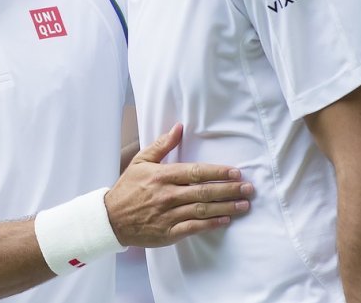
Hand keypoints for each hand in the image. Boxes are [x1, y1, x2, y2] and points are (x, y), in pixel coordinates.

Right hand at [104, 123, 252, 247]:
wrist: (111, 219)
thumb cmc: (128, 188)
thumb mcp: (141, 161)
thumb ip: (162, 145)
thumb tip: (179, 127)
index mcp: (162, 176)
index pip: (196, 172)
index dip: (217, 173)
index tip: (236, 172)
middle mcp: (167, 195)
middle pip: (203, 192)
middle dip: (229, 190)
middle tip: (248, 189)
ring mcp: (168, 215)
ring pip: (202, 211)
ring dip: (225, 208)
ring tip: (243, 205)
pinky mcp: (168, 232)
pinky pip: (193, 228)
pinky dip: (210, 225)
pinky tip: (225, 221)